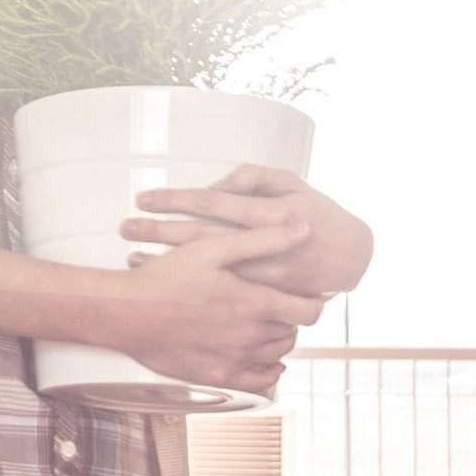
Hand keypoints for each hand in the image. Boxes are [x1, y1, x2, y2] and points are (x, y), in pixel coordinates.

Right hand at [79, 221, 325, 396]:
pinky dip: (269, 370)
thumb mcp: (213, 248)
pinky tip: (266, 359)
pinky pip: (260, 381)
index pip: (310, 310)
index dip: (314, 300)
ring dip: (279, 338)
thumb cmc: (166, 277)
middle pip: (293, 331)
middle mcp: (251, 335)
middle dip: (290, 316)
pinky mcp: (219, 376)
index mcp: (255, 302)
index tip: (307, 293)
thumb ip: (262, 240)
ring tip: (264, 322)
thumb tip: (303, 230)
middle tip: (278, 302)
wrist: (126, 313)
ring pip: (279, 353)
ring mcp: (235, 359)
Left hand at [123, 165, 373, 297]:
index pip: (214, 204)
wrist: (350, 255)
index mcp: (270, 212)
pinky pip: (223, 293)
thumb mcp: (291, 184)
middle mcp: (264, 246)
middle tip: (125, 226)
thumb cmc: (316, 211)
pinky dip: (192, 287)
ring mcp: (264, 275)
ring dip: (169, 263)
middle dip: (161, 231)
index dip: (178, 200)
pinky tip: (165, 283)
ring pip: (208, 270)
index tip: (144, 197)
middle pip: (203, 237)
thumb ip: (253, 179)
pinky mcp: (265, 297)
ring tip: (131, 257)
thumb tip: (217, 185)